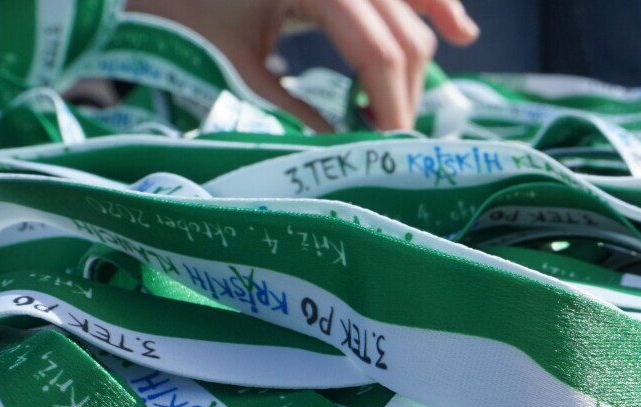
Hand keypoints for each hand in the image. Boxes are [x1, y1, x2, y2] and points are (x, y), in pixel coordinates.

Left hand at [130, 0, 477, 130]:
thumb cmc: (179, 17)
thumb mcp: (231, 70)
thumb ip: (289, 112)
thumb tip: (340, 157)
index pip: (378, 49)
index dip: (391, 106)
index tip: (388, 153)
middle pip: (402, 32)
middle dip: (401, 94)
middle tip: (378, 143)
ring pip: (413, 8)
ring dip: (414, 60)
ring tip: (387, 111)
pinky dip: (434, 7)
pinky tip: (461, 35)